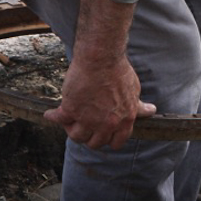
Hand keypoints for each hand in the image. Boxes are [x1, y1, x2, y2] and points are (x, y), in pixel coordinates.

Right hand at [42, 0, 155, 149]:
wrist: (101, 57)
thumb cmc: (118, 70)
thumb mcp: (134, 90)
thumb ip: (138, 105)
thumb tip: (150, 110)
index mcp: (124, 120)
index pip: (116, 143)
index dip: (108, 139)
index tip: (102, 132)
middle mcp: (107, 124)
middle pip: (95, 143)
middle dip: (89, 136)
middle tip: (84, 125)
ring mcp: (88, 119)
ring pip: (77, 136)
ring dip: (72, 129)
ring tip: (70, 120)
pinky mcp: (71, 110)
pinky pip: (58, 120)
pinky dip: (52, 117)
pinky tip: (50, 114)